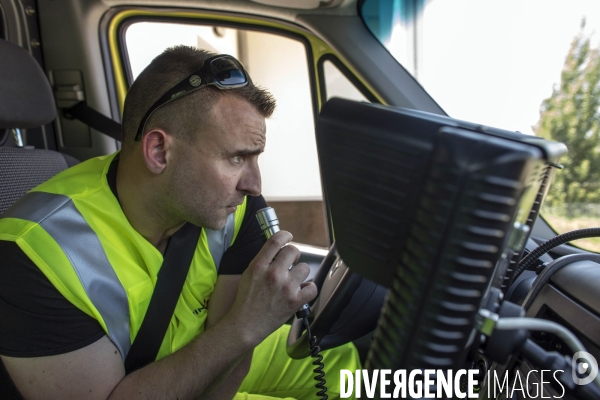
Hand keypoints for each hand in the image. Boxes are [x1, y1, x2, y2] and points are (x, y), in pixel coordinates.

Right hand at [227, 230, 317, 344]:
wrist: (246, 325)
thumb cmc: (246, 301)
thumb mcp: (248, 274)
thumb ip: (262, 261)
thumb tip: (277, 250)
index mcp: (259, 266)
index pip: (276, 240)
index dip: (285, 235)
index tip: (288, 237)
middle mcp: (273, 274)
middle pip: (293, 251)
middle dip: (294, 255)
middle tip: (290, 263)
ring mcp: (286, 287)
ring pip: (305, 268)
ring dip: (300, 273)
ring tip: (293, 281)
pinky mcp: (295, 301)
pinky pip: (312, 287)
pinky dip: (308, 289)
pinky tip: (301, 291)